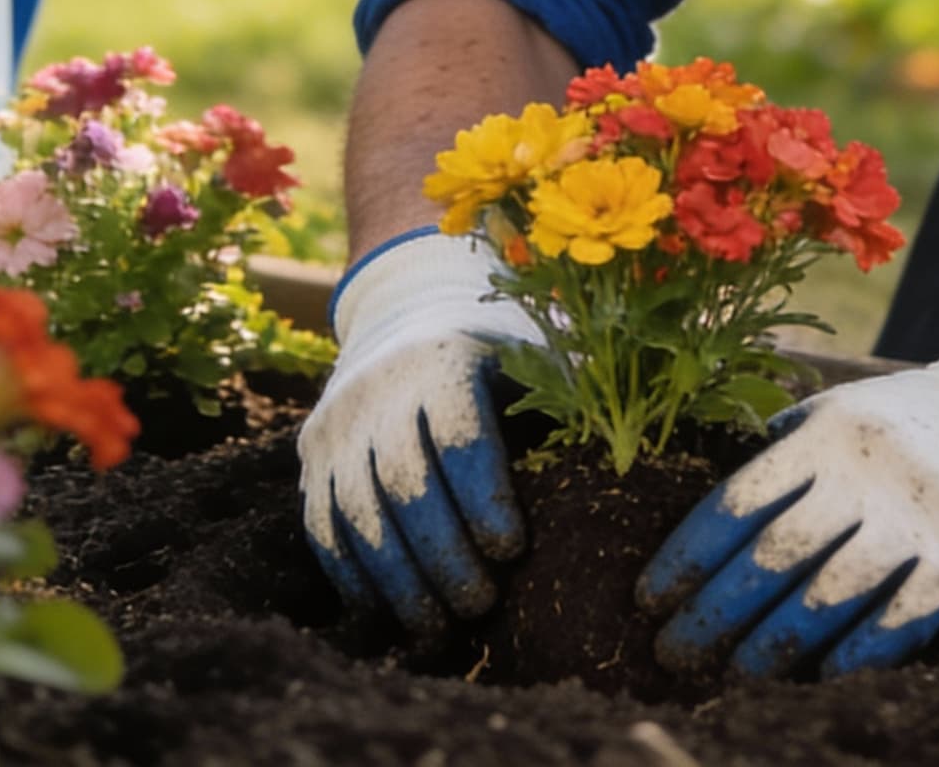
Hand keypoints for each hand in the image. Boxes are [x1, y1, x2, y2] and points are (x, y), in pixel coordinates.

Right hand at [297, 230, 542, 633]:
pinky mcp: (311, 459)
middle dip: (444, 555)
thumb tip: (627, 454)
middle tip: (481, 604)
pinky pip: (323, 528)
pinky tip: (390, 613)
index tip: (513, 550)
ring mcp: (337, 426)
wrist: (405, 312)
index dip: (483, 500)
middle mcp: (379, 391)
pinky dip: (355, 577)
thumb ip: (568, 400)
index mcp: (443, 360)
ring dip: (399, 580)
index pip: (458, 438)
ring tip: (440, 626)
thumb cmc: (497, 353)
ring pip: (358, 514)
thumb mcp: (534, 356)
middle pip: (405, 486)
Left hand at [639, 300, 938, 677]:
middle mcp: (868, 477)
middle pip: (772, 558)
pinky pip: (896, 623)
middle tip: (672, 652)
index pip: (737, 503)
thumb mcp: (844, 409)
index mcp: (827, 436)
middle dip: (713, 613)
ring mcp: (920, 522)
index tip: (650, 597)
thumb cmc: (916, 422)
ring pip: (827, 599)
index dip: (687, 557)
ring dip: (770, 646)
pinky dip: (851, 655)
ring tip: (730, 674)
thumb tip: (708, 507)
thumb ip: (782, 450)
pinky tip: (814, 677)